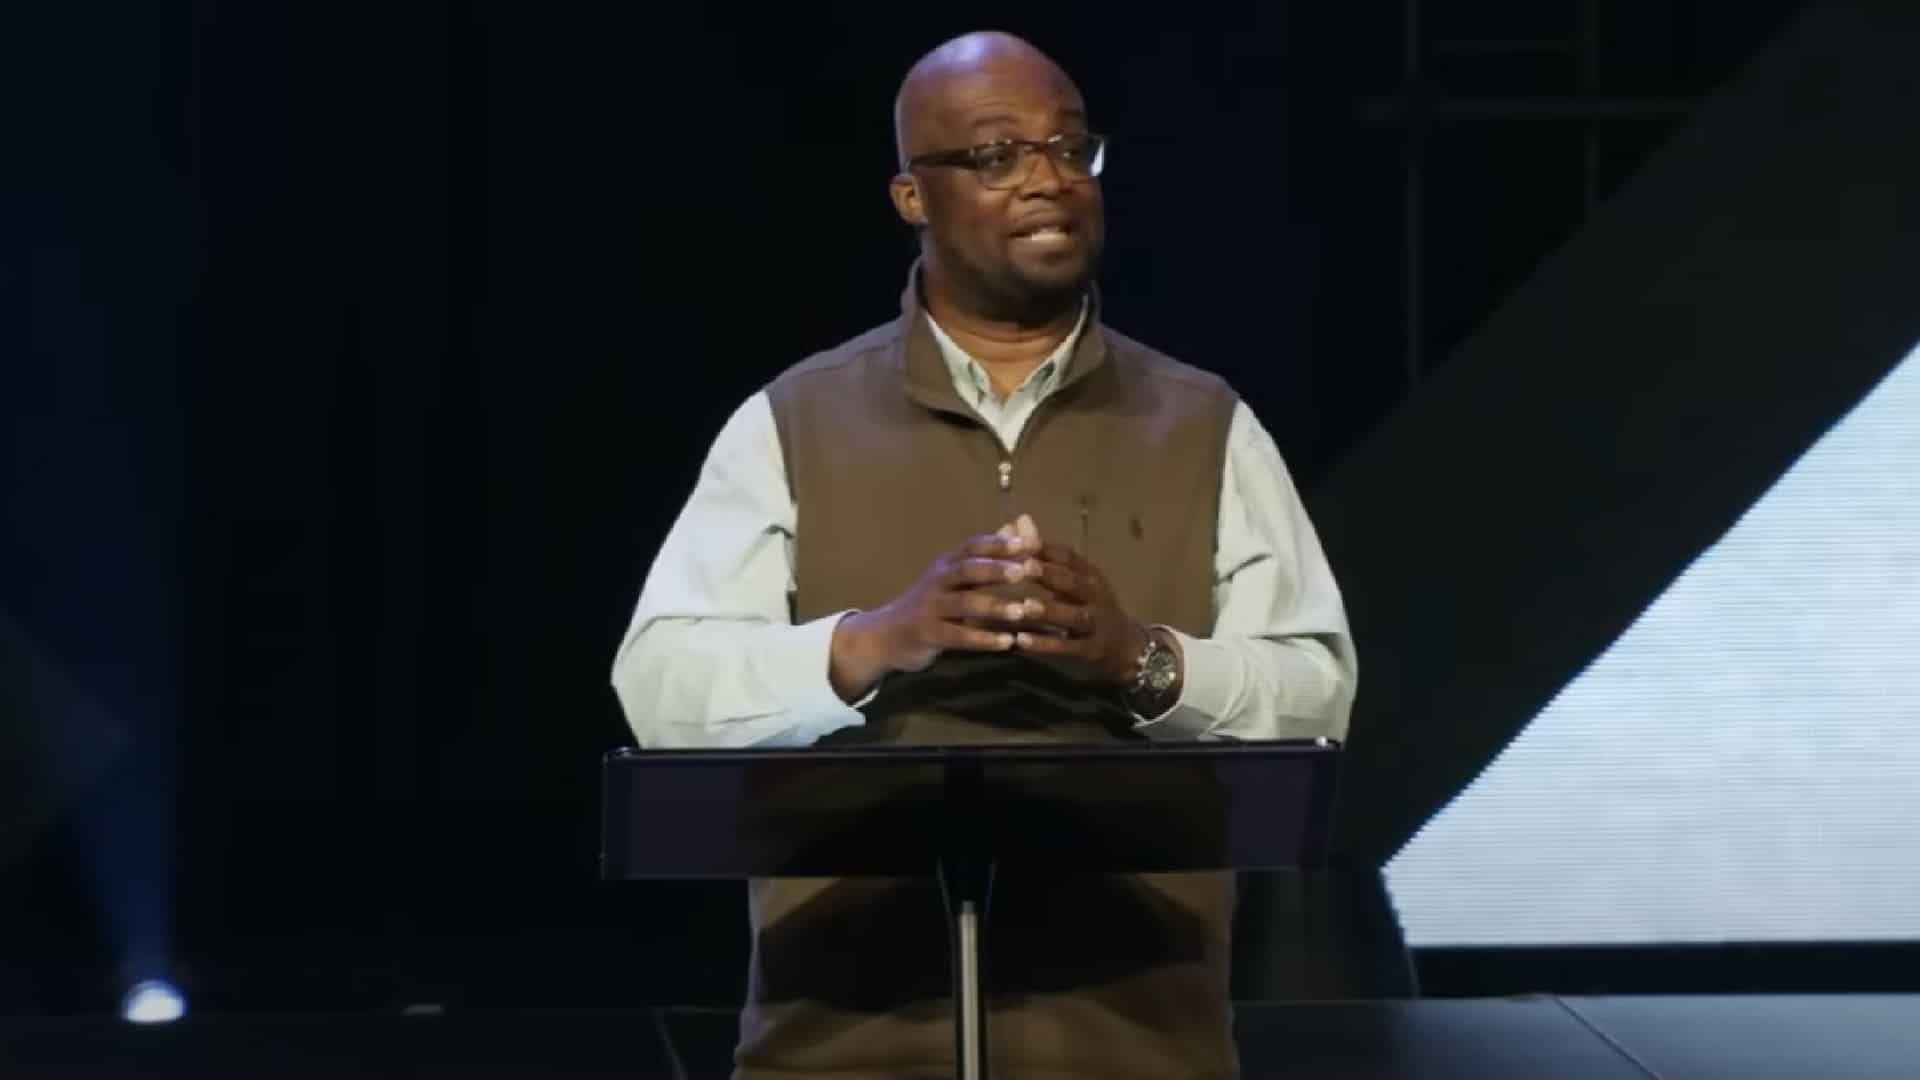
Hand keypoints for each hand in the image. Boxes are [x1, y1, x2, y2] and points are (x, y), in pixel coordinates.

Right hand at [828, 530, 1040, 701]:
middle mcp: (937, 580)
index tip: (1027, 544)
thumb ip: (984, 561)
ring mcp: (930, 607)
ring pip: (963, 603)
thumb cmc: (931, 604)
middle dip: (996, 569)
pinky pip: (957, 636)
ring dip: (994, 606)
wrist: (888, 635)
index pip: (972, 546)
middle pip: (967, 569)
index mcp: (947, 564)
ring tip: (1021, 612)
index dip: (998, 544)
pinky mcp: (927, 634)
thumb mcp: (953, 580)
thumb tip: (1017, 532)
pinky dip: (983, 639)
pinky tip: (1006, 643)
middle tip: (1026, 571)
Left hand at [1011, 540, 1152, 687]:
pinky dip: (1045, 644)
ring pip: (1074, 615)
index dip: (1044, 548)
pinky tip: (1022, 641)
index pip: (1067, 557)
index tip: (1019, 541)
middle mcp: (1095, 595)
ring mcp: (1096, 624)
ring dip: (1050, 611)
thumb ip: (1043, 553)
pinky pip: (1068, 646)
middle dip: (1049, 574)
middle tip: (1024, 566)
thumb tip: (1020, 519)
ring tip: (1025, 607)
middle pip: (1073, 582)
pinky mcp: (1091, 650)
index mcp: (1088, 574)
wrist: (1126, 647)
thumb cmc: (1090, 606)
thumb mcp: (1072, 578)